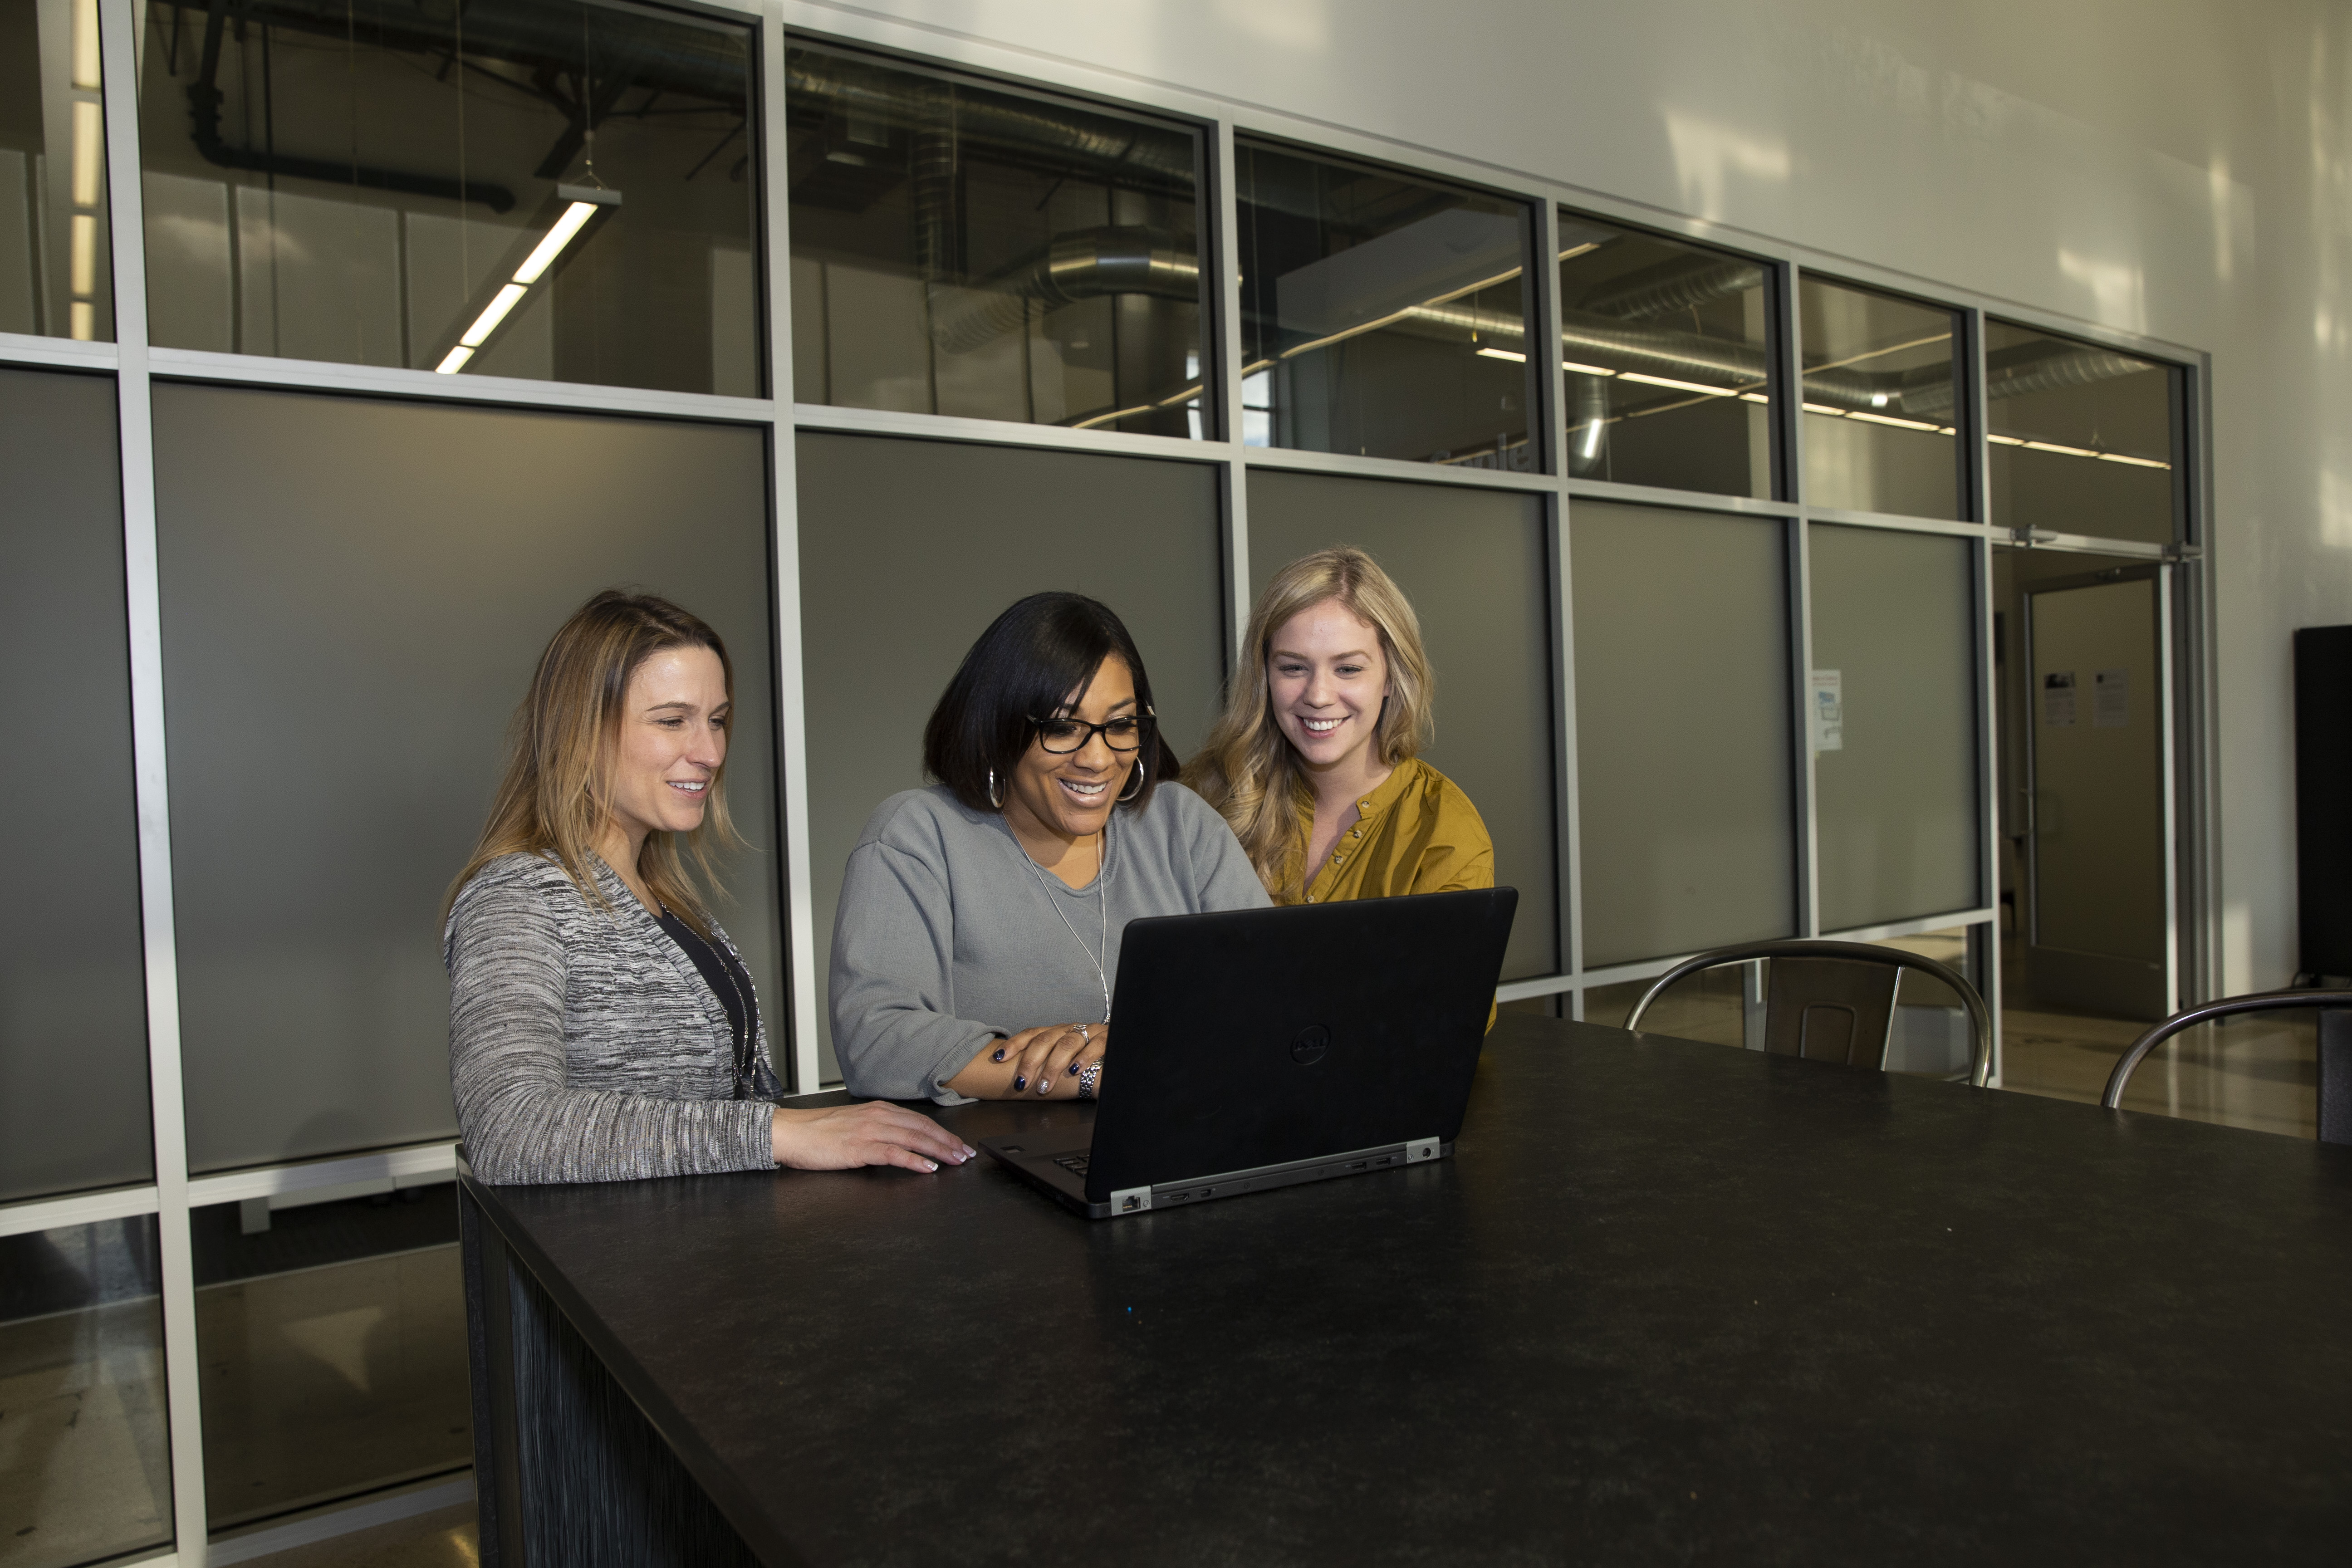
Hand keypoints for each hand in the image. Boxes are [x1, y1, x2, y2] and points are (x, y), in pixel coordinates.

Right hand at [770, 1103, 975, 1172]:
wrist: (790, 1132)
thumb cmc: (817, 1132)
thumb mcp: (853, 1124)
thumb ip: (875, 1130)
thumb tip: (895, 1143)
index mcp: (877, 1110)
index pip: (918, 1120)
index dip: (942, 1133)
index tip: (958, 1143)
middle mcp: (878, 1116)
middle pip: (922, 1128)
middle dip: (948, 1142)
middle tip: (966, 1154)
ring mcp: (870, 1131)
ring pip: (914, 1139)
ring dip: (939, 1151)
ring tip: (955, 1161)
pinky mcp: (860, 1147)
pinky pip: (894, 1153)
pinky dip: (914, 1161)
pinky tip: (928, 1168)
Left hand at [993, 1022, 1106, 1097]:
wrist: (1124, 1043)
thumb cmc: (1089, 1055)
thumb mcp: (1065, 1057)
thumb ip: (1048, 1062)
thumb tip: (1019, 1078)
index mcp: (1057, 1032)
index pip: (1031, 1034)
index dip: (1014, 1044)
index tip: (998, 1058)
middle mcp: (1069, 1029)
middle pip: (1045, 1040)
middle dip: (1030, 1062)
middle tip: (1022, 1083)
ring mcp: (1088, 1032)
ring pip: (1066, 1043)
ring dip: (1053, 1066)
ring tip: (1044, 1085)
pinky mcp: (1107, 1038)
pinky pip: (1095, 1045)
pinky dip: (1084, 1058)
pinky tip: (1075, 1070)